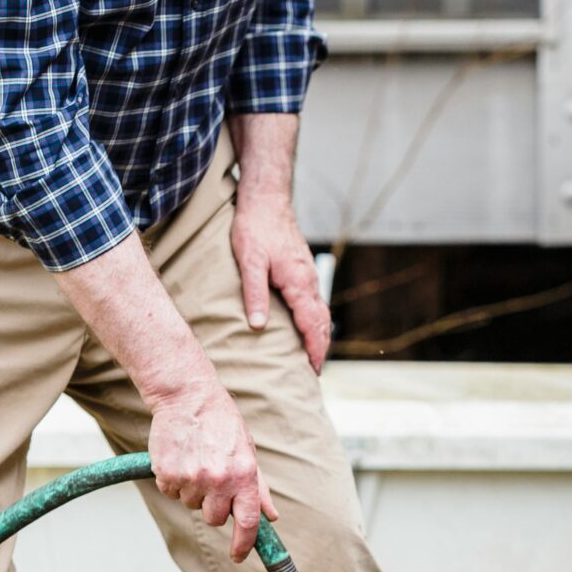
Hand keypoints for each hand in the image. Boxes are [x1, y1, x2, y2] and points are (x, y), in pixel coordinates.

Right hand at [148, 372, 273, 562]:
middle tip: (211, 480)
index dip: (243, 544)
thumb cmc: (221, 423)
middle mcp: (219, 480)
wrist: (188, 397)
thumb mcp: (248, 452)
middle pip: (214, 518)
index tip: (238, 555)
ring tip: (195, 461)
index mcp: (244, 475)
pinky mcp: (167, 473)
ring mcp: (192, 478)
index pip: (248, 521)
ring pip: (190, 504)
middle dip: (213, 506)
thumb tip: (271, 517)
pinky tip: (180, 459)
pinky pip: (170, 491)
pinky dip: (173, 481)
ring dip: (192, 490)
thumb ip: (259, 488)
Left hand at [233, 191, 331, 374]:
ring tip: (312, 356)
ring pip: (320, 312)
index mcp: (298, 282)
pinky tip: (305, 326)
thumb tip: (258, 326)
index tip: (314, 370)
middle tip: (314, 373)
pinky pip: (314, 302)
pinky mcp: (302, 270)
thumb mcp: (249, 261)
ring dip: (319, 335)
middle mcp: (308, 281)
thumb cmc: (255, 226)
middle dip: (321, 348)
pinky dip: (314, 320)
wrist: (267, 198)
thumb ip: (255, 294)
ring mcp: (307, 275)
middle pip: (321, 322)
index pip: (312, 324)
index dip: (314, 349)